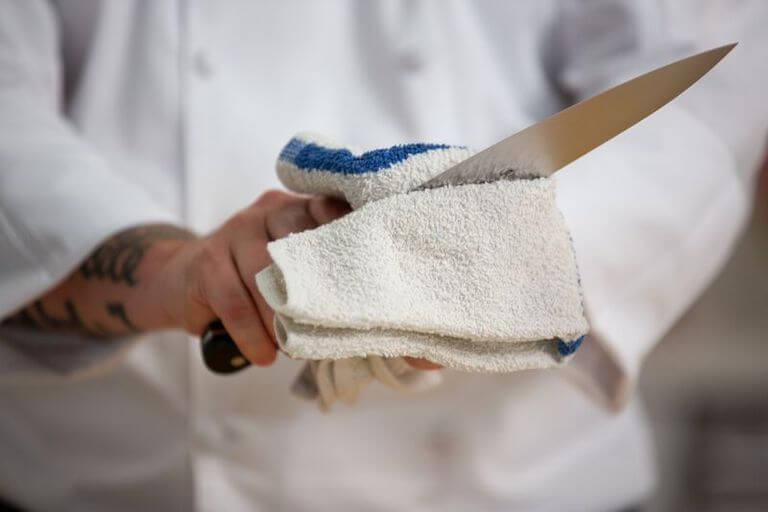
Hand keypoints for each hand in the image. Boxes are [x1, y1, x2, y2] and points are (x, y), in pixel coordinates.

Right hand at [156, 191, 349, 365]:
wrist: (180, 279)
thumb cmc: (251, 279)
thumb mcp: (288, 265)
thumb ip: (319, 272)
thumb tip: (370, 311)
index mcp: (296, 207)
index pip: (329, 212)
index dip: (349, 241)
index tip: (366, 278)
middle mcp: (268, 211)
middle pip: (300, 249)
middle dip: (317, 295)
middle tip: (331, 330)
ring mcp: (235, 231)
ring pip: (267, 279)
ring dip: (283, 322)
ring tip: (295, 350)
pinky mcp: (207, 261)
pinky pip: (235, 303)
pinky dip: (252, 334)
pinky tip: (264, 355)